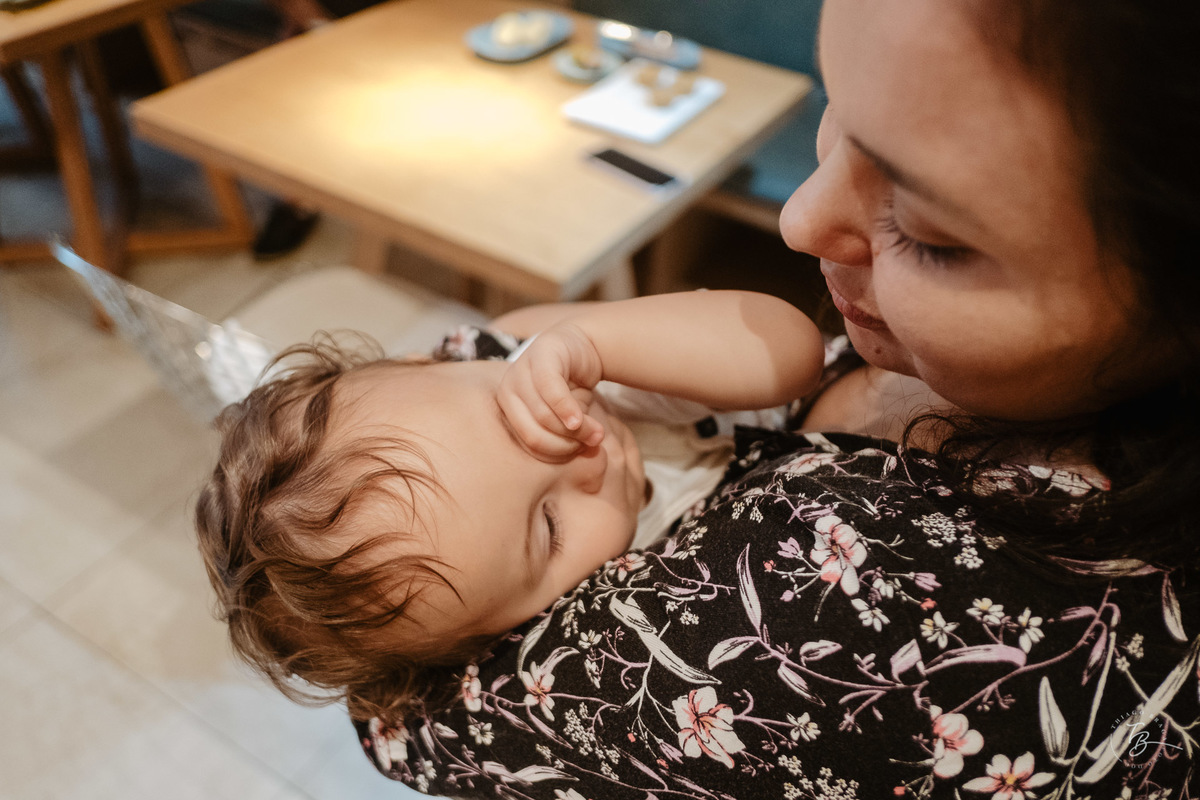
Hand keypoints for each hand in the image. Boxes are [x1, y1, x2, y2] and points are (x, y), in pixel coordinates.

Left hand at [497, 323, 605, 458]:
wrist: (581, 346)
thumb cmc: (571, 388)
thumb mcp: (566, 418)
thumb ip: (567, 438)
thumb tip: (584, 468)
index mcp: (508, 410)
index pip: (527, 445)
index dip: (556, 455)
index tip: (580, 454)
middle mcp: (508, 390)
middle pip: (533, 433)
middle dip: (565, 446)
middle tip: (592, 444)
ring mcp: (520, 370)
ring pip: (543, 415)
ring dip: (575, 430)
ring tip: (597, 432)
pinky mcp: (540, 355)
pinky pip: (551, 390)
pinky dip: (567, 409)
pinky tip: (581, 420)